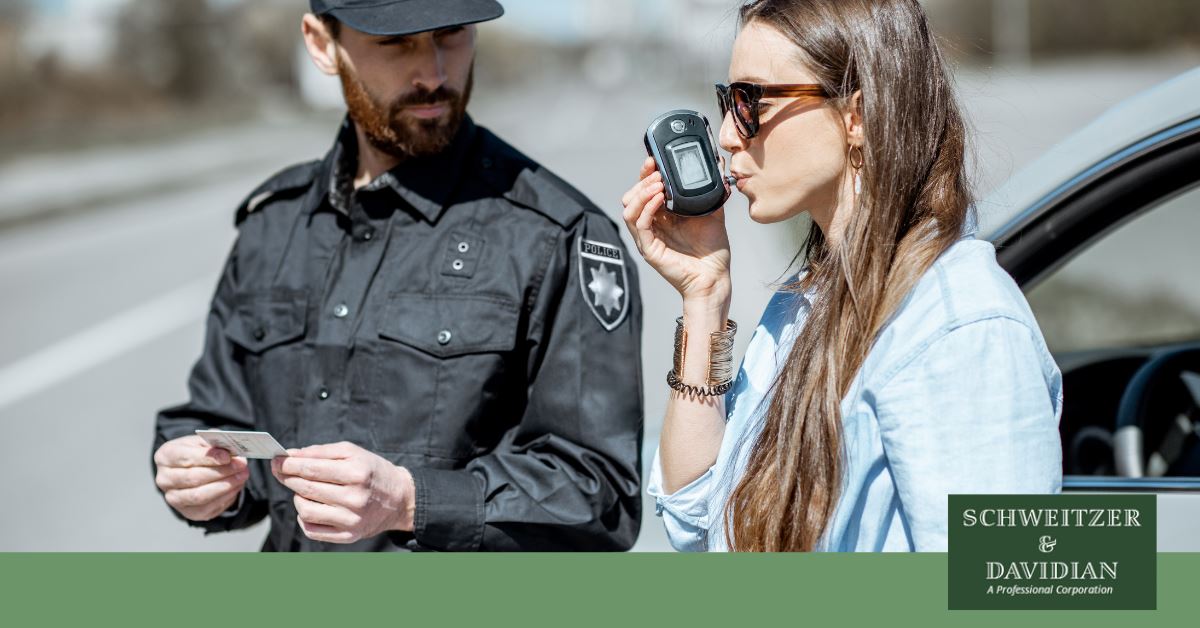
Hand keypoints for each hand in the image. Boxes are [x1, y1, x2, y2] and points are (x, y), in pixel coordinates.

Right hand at [154, 435, 248, 520]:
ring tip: (242, 476)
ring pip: (199, 496)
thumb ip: (215, 443)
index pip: (186, 458)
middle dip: (221, 472)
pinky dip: (225, 497)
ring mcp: (173, 498)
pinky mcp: (187, 512)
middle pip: (193, 478)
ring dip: (225, 486)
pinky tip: (236, 486)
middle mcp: (164, 479)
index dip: (208, 458)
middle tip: (241, 465)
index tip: (228, 456)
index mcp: (166, 456)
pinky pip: (207, 508)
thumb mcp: (204, 442)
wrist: (193, 469)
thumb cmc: (198, 452)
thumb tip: (230, 451)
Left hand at [271, 441, 414, 543]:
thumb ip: (321, 451)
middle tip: (281, 470)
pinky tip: (310, 506)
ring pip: (305, 510)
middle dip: (288, 477)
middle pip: (306, 488)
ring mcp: (351, 520)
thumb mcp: (353, 452)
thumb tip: (291, 455)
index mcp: (357, 473)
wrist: (400, 499)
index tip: (276, 460)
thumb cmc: (372, 471)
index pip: (312, 469)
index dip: (288, 464)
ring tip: (302, 490)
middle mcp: (355, 498)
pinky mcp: (348, 536)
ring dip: (297, 497)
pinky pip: (312, 530)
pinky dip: (303, 518)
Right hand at [621, 156, 731, 303]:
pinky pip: (639, 225)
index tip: (654, 159)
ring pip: (629, 209)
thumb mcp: (712, 211)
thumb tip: (716, 165)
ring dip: (641, 192)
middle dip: (642, 180)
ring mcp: (648, 237)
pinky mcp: (649, 249)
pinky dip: (646, 208)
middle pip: (631, 197)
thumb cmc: (712, 250)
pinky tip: (659, 198)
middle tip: (657, 170)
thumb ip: (711, 190)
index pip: (645, 190)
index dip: (646, 173)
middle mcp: (652, 225)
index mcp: (662, 215)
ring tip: (658, 183)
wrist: (715, 276)